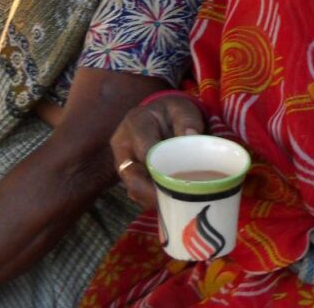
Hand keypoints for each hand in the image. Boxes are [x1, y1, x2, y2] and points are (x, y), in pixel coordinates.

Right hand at [110, 93, 205, 207]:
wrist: (162, 116)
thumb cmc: (173, 113)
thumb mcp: (182, 108)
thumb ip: (187, 119)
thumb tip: (191, 136)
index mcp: (136, 122)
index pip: (144, 149)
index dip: (159, 167)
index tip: (177, 180)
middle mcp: (123, 143)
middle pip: (130, 173)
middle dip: (150, 190)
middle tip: (173, 200)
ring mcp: (122, 160)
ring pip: (131, 185)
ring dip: (150, 197)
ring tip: (172, 204)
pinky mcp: (128, 174)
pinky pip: (135, 191)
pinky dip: (150, 198)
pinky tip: (167, 202)